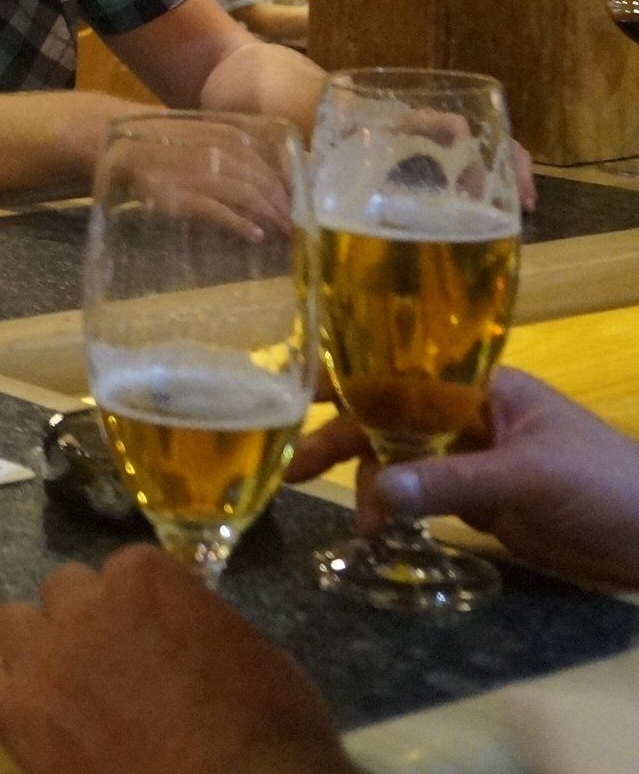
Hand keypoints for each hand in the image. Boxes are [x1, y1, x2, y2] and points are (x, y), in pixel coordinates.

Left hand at [0, 544, 349, 773]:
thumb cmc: (270, 737)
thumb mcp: (261, 661)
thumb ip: (205, 628)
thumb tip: (189, 634)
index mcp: (146, 579)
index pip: (128, 570)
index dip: (142, 607)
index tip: (156, 636)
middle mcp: (84, 604)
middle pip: (65, 590)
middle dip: (86, 620)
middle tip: (112, 664)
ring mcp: (43, 657)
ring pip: (14, 625)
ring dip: (39, 649)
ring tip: (66, 689)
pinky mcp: (14, 713)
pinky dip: (8, 696)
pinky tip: (35, 720)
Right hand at [285, 370, 638, 588]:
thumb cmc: (607, 486)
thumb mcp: (530, 477)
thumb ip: (453, 481)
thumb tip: (375, 490)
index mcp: (483, 388)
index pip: (402, 370)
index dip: (347, 377)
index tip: (294, 395)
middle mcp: (471, 416)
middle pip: (390, 418)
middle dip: (343, 442)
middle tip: (295, 475)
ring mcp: (475, 460)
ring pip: (401, 461)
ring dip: (372, 488)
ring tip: (366, 530)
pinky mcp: (483, 502)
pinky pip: (424, 497)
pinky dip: (397, 510)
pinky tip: (380, 532)